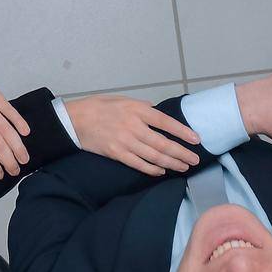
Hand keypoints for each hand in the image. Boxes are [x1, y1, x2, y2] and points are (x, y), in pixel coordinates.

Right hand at [63, 95, 200, 176]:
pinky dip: (152, 169)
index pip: (165, 122)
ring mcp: (124, 141)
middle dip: (181, 153)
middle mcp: (133, 126)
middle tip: (195, 160)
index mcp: (136, 109)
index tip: (196, 139)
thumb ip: (142, 107)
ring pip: (153, 156)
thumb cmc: (99, 107)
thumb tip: (157, 113)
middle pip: (162, 143)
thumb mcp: (122, 99)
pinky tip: (162, 171)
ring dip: (171, 163)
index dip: (182, 132)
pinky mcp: (116, 153)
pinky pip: (138, 164)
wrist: (75, 120)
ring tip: (183, 167)